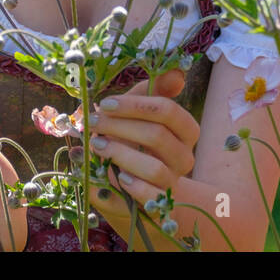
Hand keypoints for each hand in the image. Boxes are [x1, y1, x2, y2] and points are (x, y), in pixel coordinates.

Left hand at [87, 69, 199, 239]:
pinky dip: (134, 187)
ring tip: (97, 146)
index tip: (104, 104)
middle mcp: (185, 157)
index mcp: (186, 131)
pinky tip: (118, 177)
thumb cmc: (136, 140)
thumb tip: (177, 73)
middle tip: (93, 123)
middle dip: (120, 127)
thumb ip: (153, 91)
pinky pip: (152, 198)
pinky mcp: (160, 206)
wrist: (139, 187)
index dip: (134, 106)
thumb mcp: (140, 112)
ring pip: (155, 168)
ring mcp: (173, 183)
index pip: (168, 111)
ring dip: (121, 154)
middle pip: (158, 136)